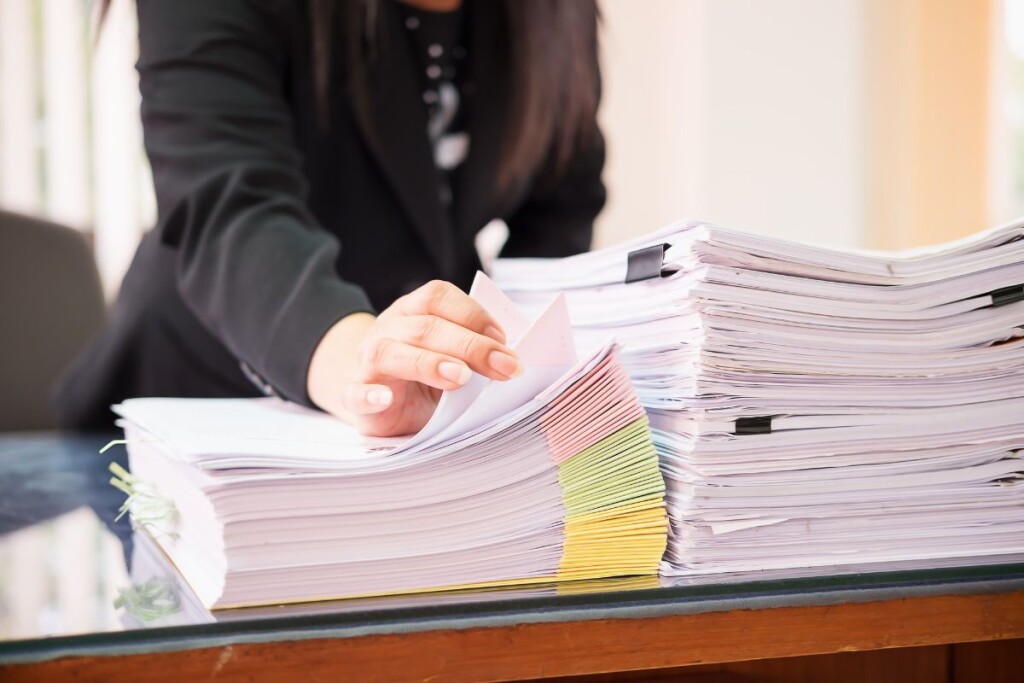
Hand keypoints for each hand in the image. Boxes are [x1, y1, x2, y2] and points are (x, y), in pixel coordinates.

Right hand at [307, 280, 521, 435]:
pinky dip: (369, 395)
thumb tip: (516, 361)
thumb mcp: (452, 358)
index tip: (505, 339)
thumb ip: (476, 355)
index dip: (472, 313)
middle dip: (471, 346)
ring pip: (391, 352)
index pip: (438, 297)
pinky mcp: (354, 396)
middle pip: (426, 327)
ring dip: (428, 363)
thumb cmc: (425, 377)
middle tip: (505, 367)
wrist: (377, 401)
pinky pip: (355, 392)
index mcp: (413, 311)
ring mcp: (367, 362)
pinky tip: (384, 398)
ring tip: (460, 378)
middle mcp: (388, 329)